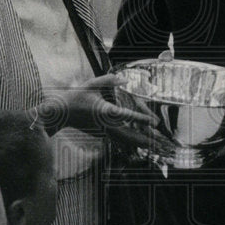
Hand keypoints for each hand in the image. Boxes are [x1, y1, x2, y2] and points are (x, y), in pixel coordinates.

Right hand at [43, 75, 175, 157]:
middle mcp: (106, 124)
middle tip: (161, 142)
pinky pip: (120, 140)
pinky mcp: (103, 134)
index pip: (126, 115)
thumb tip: (126, 79)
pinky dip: (132, 143)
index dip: (141, 119)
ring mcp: (104, 131)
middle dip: (146, 139)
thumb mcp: (92, 84)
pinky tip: (142, 145)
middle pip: (130, 135)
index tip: (153, 122)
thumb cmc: (77, 96)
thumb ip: (110, 80)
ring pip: (125, 140)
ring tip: (156, 146)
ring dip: (141, 143)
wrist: (63, 113)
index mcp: (104, 111)